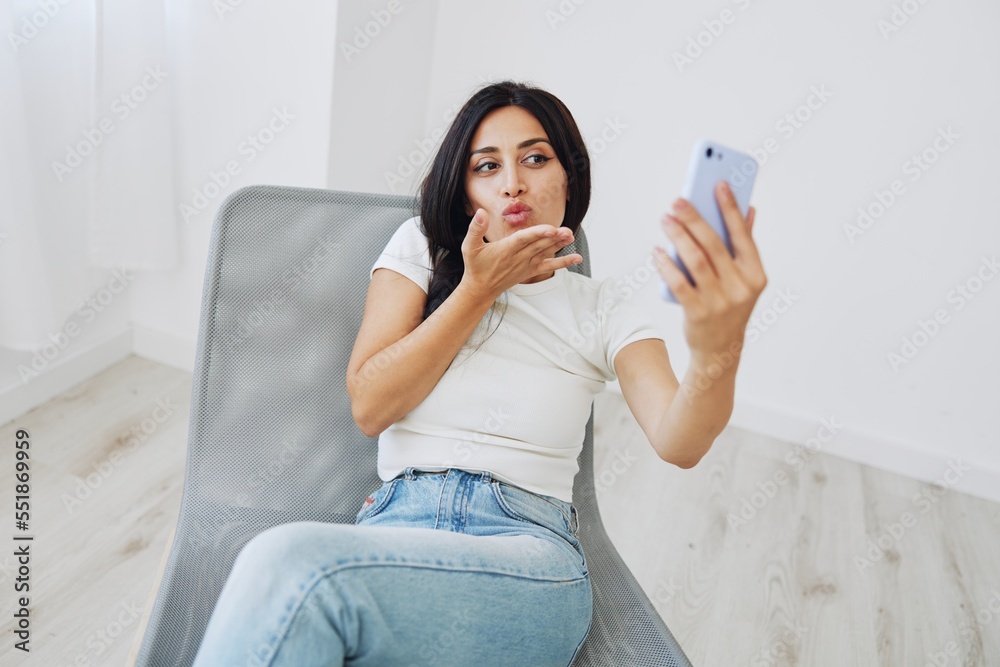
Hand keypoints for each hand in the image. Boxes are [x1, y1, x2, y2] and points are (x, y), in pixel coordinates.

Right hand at [460, 208, 582, 299]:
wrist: (481, 288)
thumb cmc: (476, 265)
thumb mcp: (469, 246)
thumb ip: (475, 229)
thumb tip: (480, 213)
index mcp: (505, 249)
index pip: (524, 239)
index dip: (538, 233)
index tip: (551, 229)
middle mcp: (518, 258)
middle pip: (539, 245)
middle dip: (554, 238)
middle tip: (567, 230)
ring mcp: (526, 265)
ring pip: (545, 253)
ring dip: (559, 245)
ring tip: (571, 236)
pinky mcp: (531, 270)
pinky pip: (549, 266)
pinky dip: (564, 262)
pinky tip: (577, 258)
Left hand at [652, 181, 766, 359]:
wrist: (720, 349)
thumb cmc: (730, 306)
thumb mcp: (743, 280)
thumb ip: (744, 246)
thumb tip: (749, 209)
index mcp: (755, 275)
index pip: (743, 235)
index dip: (731, 208)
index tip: (719, 184)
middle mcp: (740, 287)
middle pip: (714, 245)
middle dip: (694, 219)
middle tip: (678, 200)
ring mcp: (720, 301)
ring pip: (695, 260)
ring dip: (678, 236)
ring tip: (666, 218)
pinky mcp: (698, 312)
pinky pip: (678, 282)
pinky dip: (666, 264)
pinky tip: (657, 250)